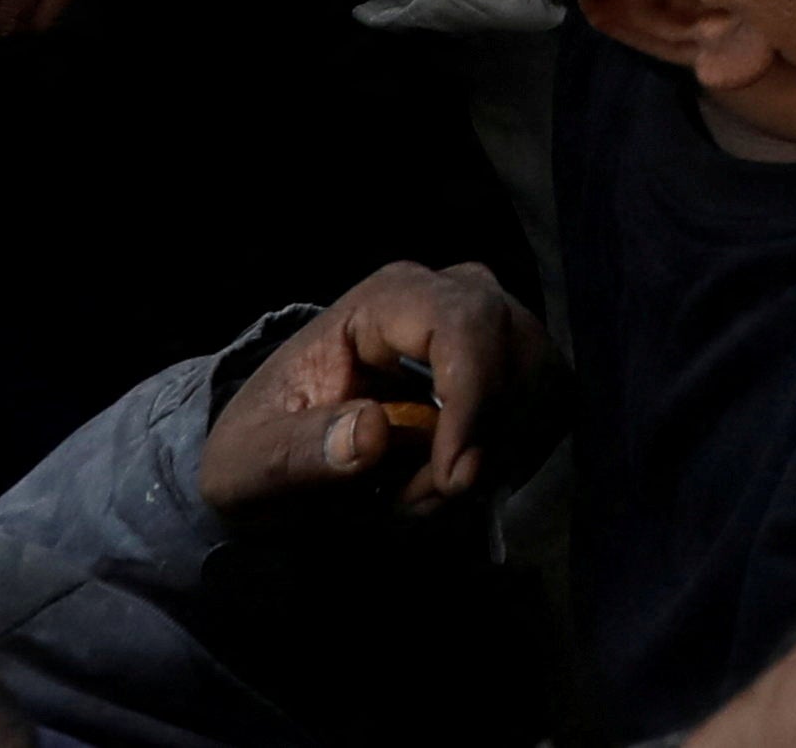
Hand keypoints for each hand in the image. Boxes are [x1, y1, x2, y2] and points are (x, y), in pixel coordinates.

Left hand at [200, 260, 553, 520]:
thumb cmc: (262, 448)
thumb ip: (297, 452)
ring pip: (541, 385)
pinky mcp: (517, 367)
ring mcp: (494, 328)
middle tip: (423, 500)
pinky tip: (454, 483)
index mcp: (386, 299)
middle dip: (483, 440)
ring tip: (425, 495)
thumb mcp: (246, 464)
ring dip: (497, 456)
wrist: (282, 456)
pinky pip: (549, 409)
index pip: (464, 322)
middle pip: (516, 352)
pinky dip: (512, 458)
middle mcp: (454, 295)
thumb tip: (371, 432)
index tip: (454, 479)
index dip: (473, 397)